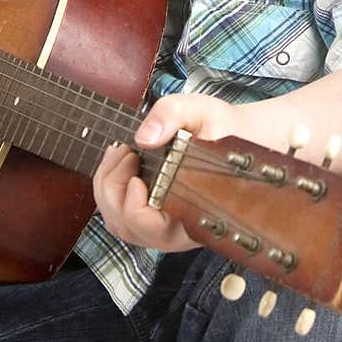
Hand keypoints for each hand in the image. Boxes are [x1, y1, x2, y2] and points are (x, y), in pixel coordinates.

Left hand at [91, 92, 234, 250]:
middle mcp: (178, 228)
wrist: (235, 135)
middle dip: (114, 188)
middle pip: (127, 226)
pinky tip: (118, 160)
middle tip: (126, 153)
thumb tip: (144, 138)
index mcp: (197, 215)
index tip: (136, 175)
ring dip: (107, 187)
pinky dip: (109, 187)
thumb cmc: (221, 128)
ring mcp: (163, 224)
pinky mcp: (152, 214)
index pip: (154, 230)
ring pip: (118, 222)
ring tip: (120, 153)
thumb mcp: (202, 110)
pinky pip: (119, 213)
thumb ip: (173, 115)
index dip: (136, 206)